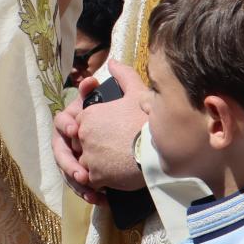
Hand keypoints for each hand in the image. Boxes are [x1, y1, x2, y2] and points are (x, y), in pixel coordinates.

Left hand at [72, 60, 148, 192]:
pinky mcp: (95, 175)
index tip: (112, 136)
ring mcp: (88, 155)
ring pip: (86, 163)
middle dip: (94, 148)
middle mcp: (83, 134)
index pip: (83, 124)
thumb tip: (113, 62)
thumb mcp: (137, 92)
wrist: (160, 149)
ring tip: (117, 165)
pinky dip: (102, 180)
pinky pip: (92, 180)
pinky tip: (116, 177)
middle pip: (82, 144)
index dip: (97, 131)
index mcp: (89, 114)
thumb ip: (123, 76)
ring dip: (98, 165)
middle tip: (116, 151)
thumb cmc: (149, 120)